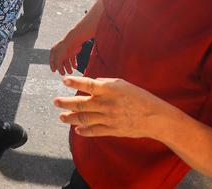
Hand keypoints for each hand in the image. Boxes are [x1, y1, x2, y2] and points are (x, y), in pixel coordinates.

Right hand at [49, 32, 85, 75]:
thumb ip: (57, 65)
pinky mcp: (72, 51)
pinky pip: (72, 59)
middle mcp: (59, 51)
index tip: (54, 71)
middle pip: (60, 61)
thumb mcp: (58, 58)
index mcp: (54, 51)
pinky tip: (75, 67)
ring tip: (71, 72)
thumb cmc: (64, 49)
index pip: (52, 60)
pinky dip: (73, 63)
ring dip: (68, 67)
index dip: (52, 66)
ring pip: (66, 61)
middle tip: (63, 74)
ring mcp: (66, 51)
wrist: (73, 41)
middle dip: (61, 68)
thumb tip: (56, 69)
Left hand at [54, 76, 168, 139]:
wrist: (155, 118)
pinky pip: (94, 131)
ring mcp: (109, 118)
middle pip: (81, 104)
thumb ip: (104, 83)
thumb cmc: (139, 97)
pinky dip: (84, 131)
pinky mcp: (112, 130)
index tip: (64, 80)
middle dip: (65, 103)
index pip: (88, 84)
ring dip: (70, 118)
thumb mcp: (122, 84)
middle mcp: (107, 104)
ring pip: (84, 119)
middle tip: (55, 102)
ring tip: (62, 116)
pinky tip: (77, 129)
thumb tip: (91, 83)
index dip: (75, 82)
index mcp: (110, 90)